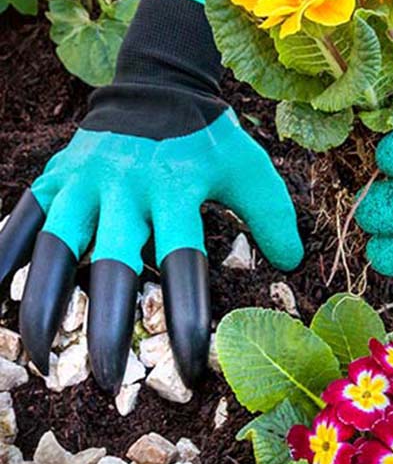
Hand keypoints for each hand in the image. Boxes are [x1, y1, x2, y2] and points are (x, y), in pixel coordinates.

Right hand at [0, 0, 302, 392]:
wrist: (159, 84)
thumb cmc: (210, 138)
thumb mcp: (250, 171)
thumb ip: (272, 216)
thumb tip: (292, 264)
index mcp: (176, 192)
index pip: (182, 265)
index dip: (186, 318)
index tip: (191, 366)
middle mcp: (125, 190)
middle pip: (112, 267)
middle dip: (108, 328)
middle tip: (109, 380)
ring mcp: (83, 182)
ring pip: (55, 248)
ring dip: (44, 304)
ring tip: (40, 354)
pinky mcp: (55, 175)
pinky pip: (20, 219)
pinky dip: (4, 256)